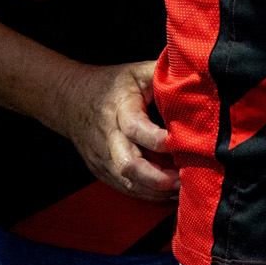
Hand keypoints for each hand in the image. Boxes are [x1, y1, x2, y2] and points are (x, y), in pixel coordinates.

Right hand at [45, 62, 177, 200]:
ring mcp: (103, 157)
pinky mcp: (102, 170)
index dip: (158, 139)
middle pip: (128, 165)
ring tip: (182, 189)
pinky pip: (125, 189)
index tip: (180, 143)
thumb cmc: (111, 85)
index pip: (135, 128)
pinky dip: (147, 194)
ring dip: (156, 191)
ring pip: (128, 183)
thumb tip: (195, 69)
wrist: (70, 100)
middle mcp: (108, 137)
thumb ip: (163, 72)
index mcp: (119, 109)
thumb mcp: (136, 71)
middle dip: (158, 178)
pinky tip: (167, 193)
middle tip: (184, 178)